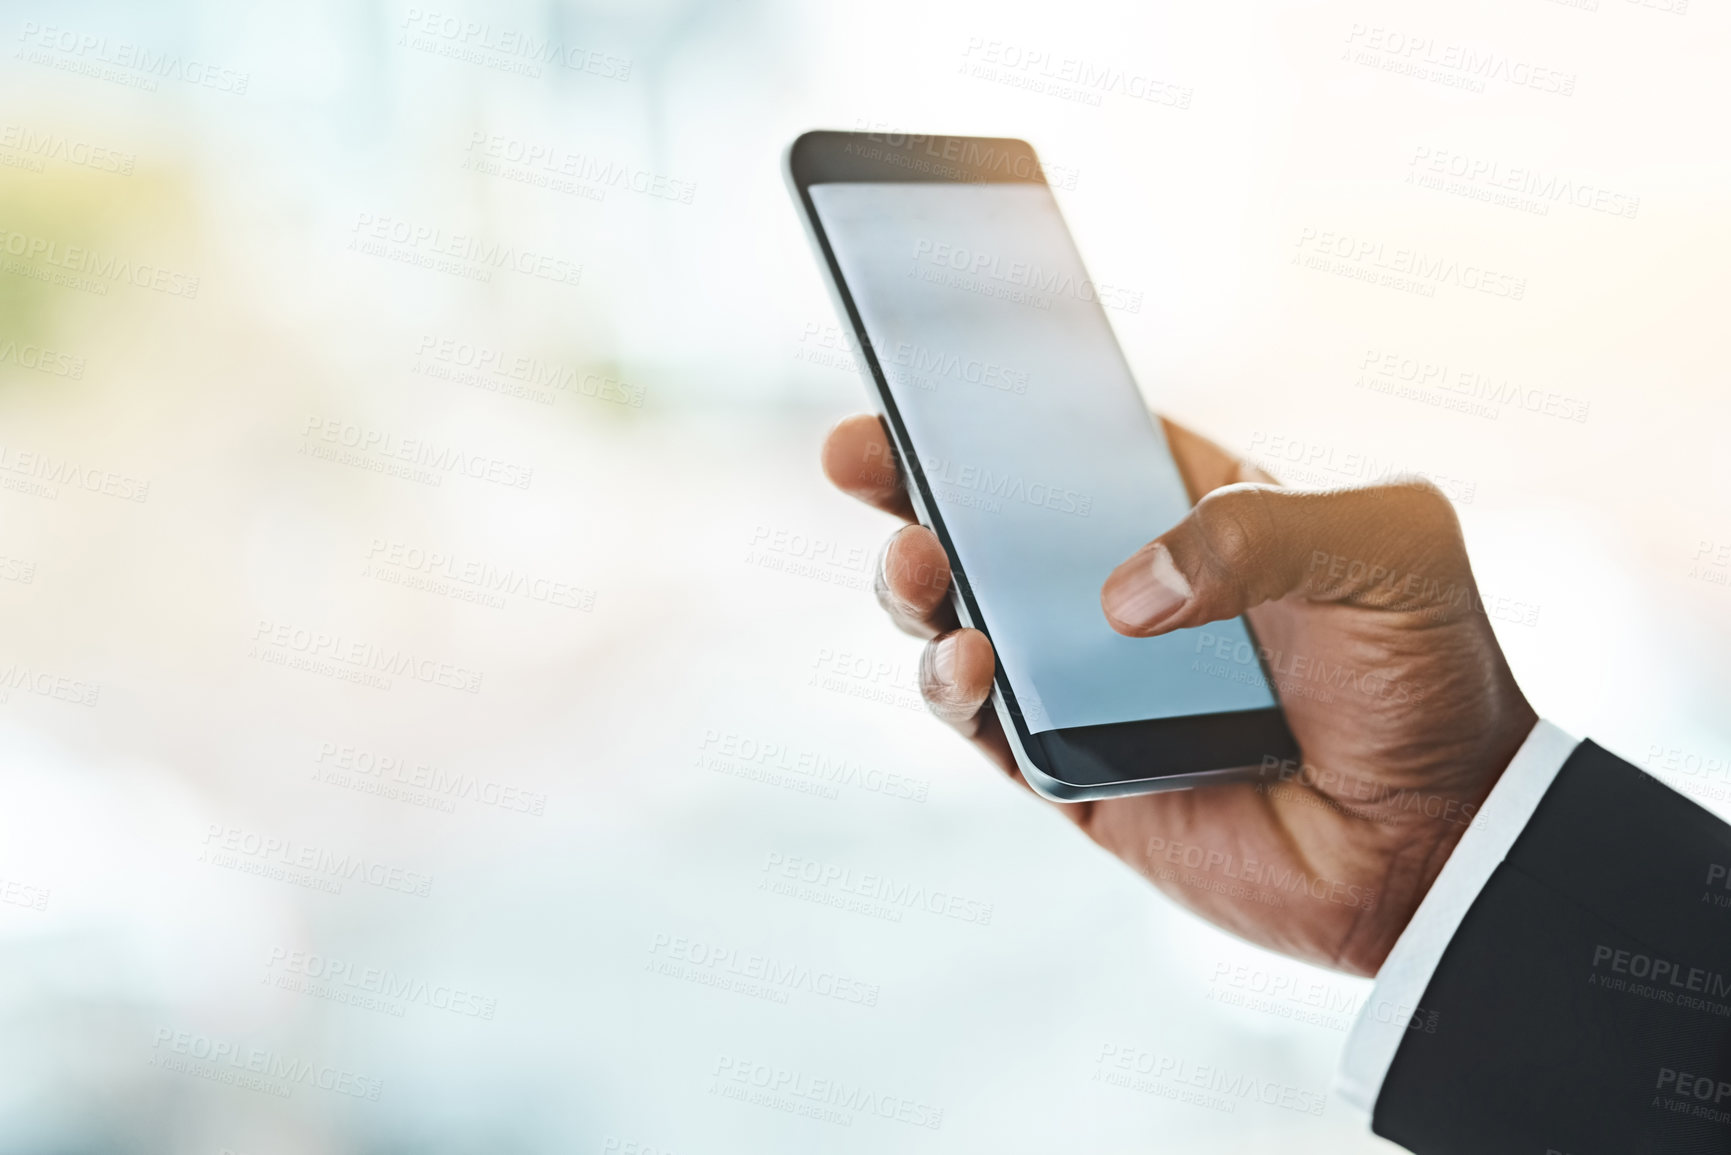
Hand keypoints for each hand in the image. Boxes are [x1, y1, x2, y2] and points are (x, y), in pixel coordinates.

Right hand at [821, 413, 1536, 975]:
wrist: (1443, 844)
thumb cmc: (1429, 674)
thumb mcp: (1386, 545)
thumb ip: (1257, 533)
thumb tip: (1118, 597)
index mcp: (1184, 506)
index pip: (1064, 439)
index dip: (989, 404)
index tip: (922, 370)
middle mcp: (1119, 586)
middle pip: (985, 520)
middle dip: (908, 481)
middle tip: (856, 452)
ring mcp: (1086, 679)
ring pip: (959, 616)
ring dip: (915, 582)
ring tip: (917, 563)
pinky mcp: (1069, 770)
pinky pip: (983, 724)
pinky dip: (952, 688)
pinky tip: (965, 659)